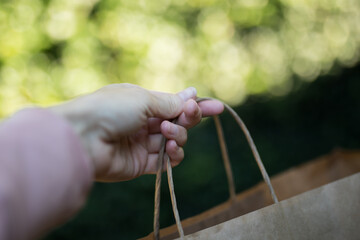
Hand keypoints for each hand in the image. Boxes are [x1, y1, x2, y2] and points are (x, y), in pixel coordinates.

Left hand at [49, 84, 223, 181]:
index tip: (218, 107)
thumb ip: (171, 102)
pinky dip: (174, 154)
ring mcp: (142, 144)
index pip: (174, 104)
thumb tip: (192, 92)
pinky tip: (170, 148)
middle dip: (189, 118)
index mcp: (141, 102)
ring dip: (177, 135)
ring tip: (165, 131)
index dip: (195, 106)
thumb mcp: (144, 99)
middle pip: (177, 122)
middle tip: (190, 114)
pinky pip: (166, 161)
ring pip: (174, 140)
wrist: (82, 137)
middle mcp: (143, 122)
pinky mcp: (141, 164)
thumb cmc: (110, 109)